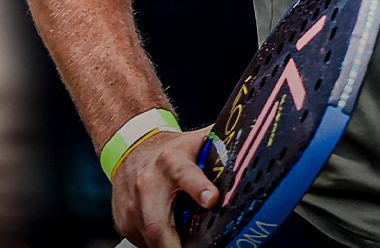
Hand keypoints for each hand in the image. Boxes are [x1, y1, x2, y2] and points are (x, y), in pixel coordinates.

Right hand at [111, 126, 216, 246]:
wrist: (132, 147)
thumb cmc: (172, 149)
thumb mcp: (196, 142)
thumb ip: (222, 146)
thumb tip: (255, 146)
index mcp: (171, 161)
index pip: (185, 174)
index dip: (199, 187)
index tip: (212, 200)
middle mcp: (148, 184)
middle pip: (157, 224)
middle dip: (173, 244)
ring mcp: (132, 205)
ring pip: (150, 238)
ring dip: (168, 245)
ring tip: (184, 243)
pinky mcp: (124, 221)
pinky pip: (142, 241)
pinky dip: (157, 244)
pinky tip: (169, 237)